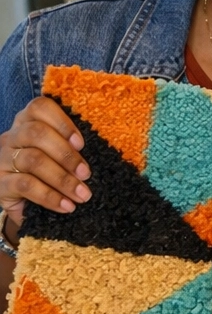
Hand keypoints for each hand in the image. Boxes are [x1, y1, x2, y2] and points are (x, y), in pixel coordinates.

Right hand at [0, 97, 90, 231]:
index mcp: (27, 122)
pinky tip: (66, 206)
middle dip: (67, 154)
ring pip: (33, 160)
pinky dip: (50, 196)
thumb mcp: (58, 155)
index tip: (81, 144)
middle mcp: (12, 136)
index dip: (62, 122)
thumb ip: (71, 146)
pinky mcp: (0, 183)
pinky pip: (25, 185)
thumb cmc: (48, 171)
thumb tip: (101, 152)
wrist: (22, 201)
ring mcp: (3, 159)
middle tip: (86, 174)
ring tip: (82, 194)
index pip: (39, 107)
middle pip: (36, 133)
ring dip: (63, 179)